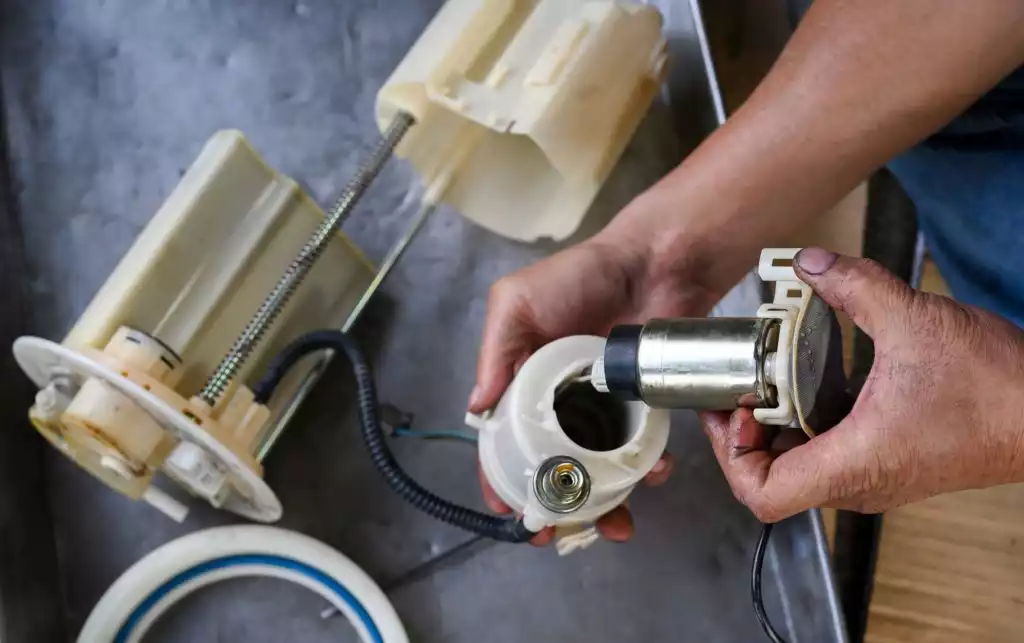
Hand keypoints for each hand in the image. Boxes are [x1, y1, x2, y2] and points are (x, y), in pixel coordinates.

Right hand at [470, 227, 723, 542]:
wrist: (653, 263)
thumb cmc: (578, 277)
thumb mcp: (517, 302)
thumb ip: (495, 352)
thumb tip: (476, 409)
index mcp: (521, 378)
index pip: (503, 439)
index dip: (500, 477)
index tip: (509, 511)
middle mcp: (559, 400)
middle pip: (552, 463)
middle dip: (556, 503)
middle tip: (562, 532)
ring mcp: (602, 406)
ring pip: (597, 466)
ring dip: (605, 500)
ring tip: (618, 523)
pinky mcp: (641, 406)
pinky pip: (639, 448)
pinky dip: (645, 469)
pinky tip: (654, 475)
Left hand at [702, 248, 1023, 522]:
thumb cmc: (998, 387)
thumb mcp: (914, 320)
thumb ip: (853, 286)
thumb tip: (809, 263)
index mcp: (854, 464)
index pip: (762, 495)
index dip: (731, 456)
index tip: (733, 409)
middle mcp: (859, 483)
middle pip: (772, 480)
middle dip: (745, 433)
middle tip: (742, 385)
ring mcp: (876, 478)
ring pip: (800, 468)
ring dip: (777, 427)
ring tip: (770, 378)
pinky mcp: (891, 464)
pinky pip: (829, 455)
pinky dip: (809, 424)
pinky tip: (812, 382)